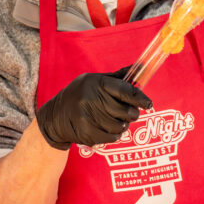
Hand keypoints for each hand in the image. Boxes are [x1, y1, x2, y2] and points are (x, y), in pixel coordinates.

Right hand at [36, 67, 150, 149]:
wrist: (55, 116)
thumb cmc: (80, 95)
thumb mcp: (94, 81)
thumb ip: (118, 77)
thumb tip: (141, 67)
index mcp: (95, 82)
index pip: (125, 90)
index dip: (140, 98)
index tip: (148, 103)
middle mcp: (90, 98)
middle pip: (126, 110)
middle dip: (132, 113)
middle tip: (130, 113)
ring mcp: (87, 116)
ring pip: (120, 125)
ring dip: (123, 125)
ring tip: (117, 121)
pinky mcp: (86, 132)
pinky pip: (112, 137)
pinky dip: (115, 135)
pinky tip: (109, 129)